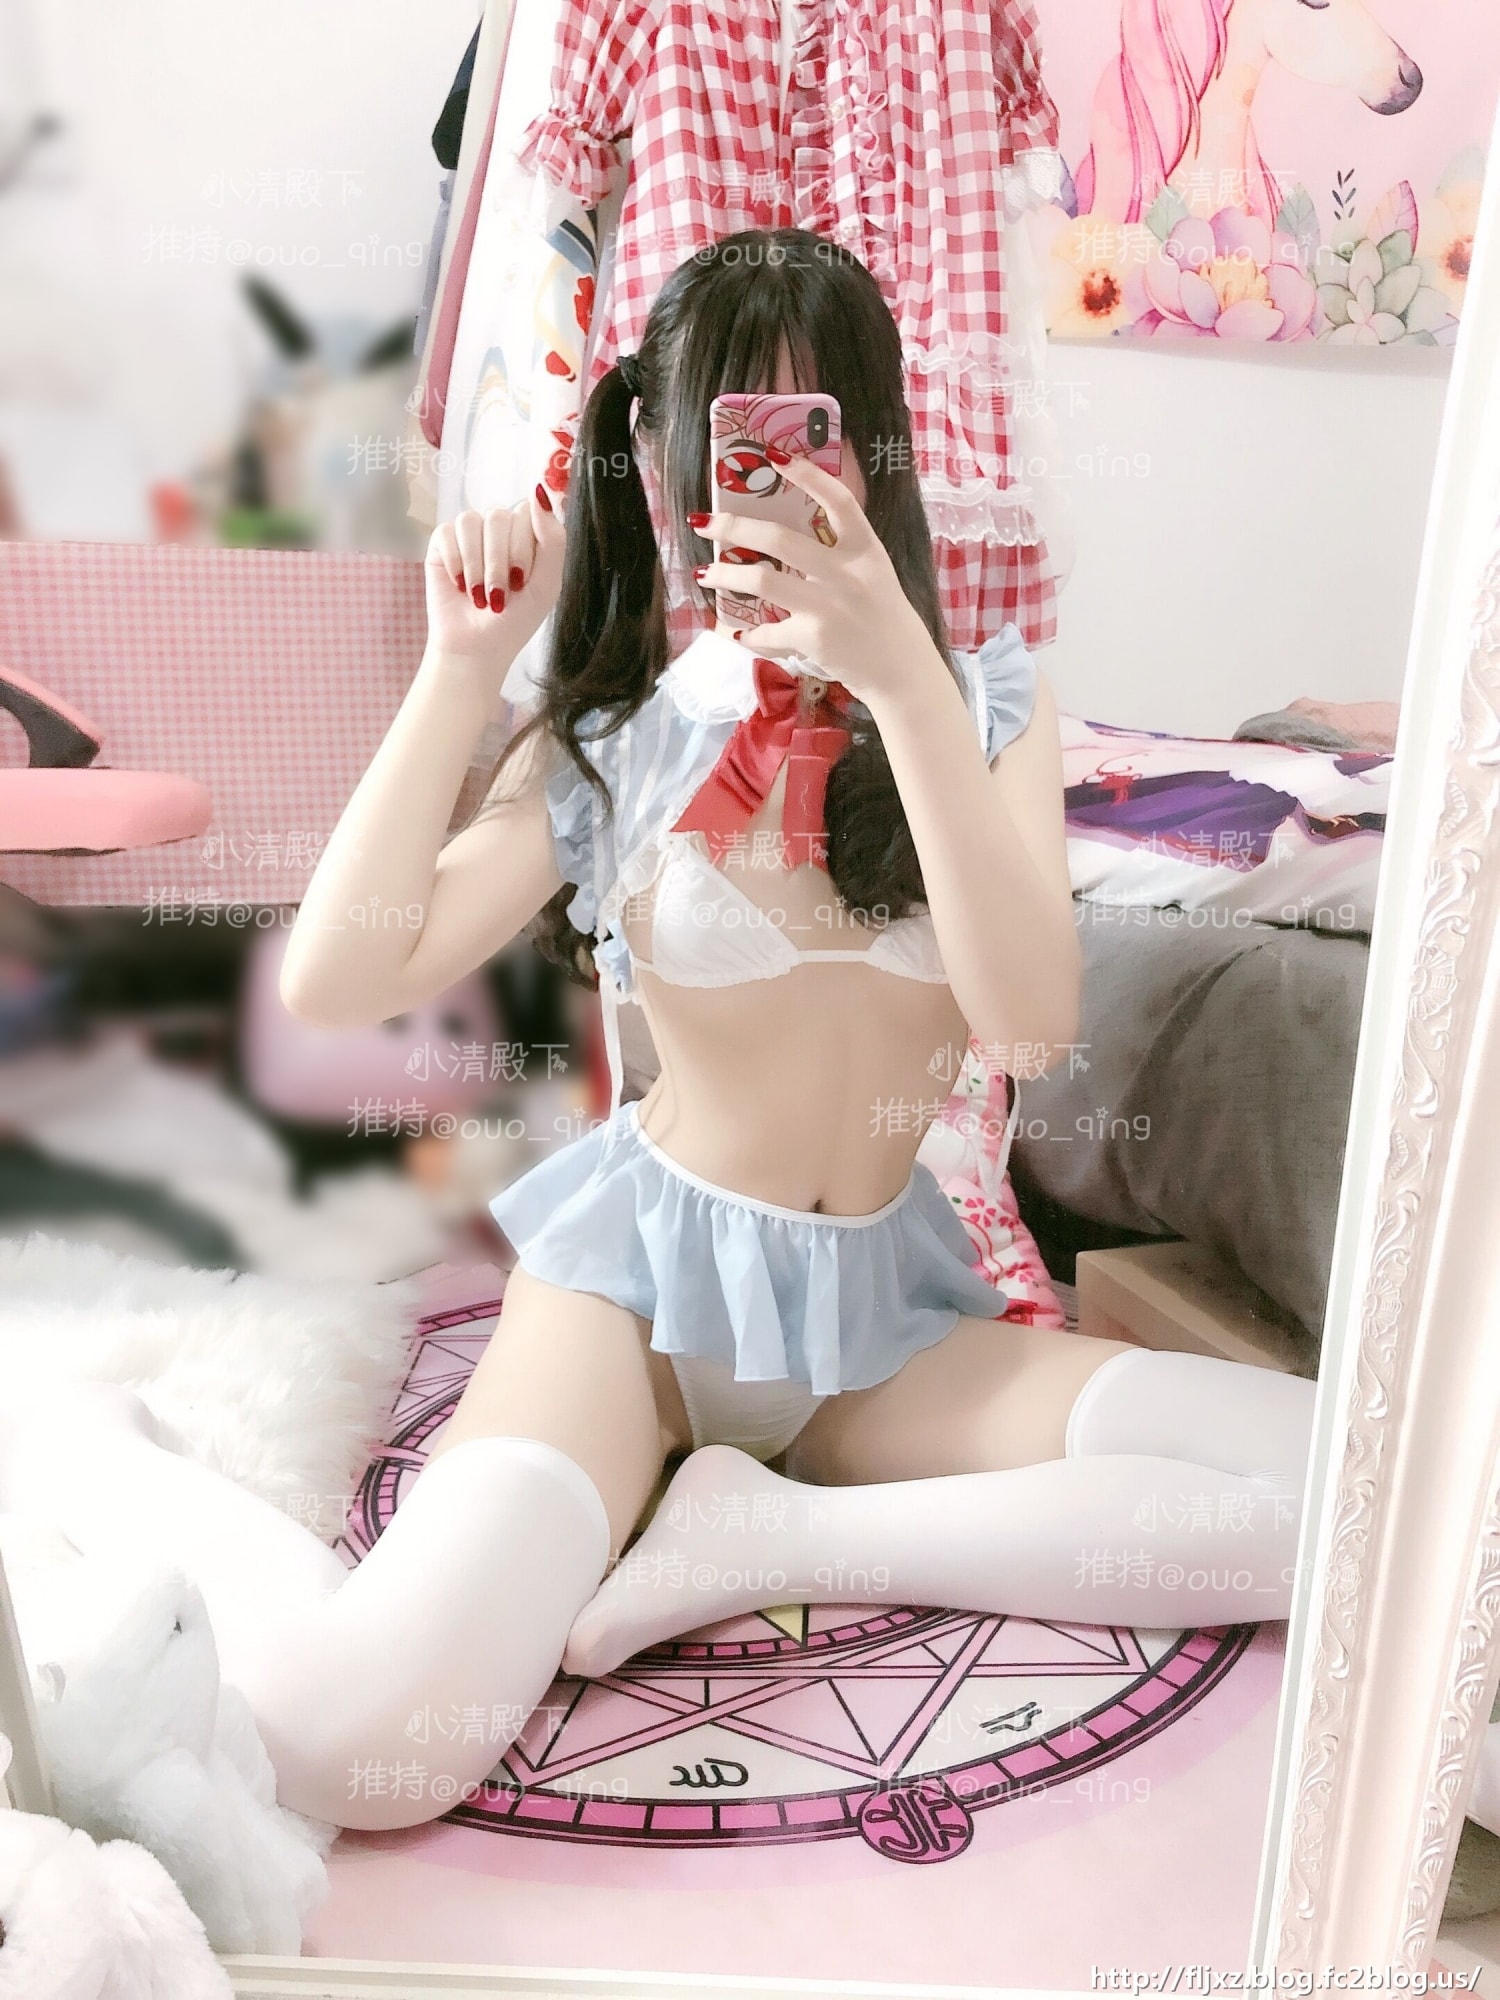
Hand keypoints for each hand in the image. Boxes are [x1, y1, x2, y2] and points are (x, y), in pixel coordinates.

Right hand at [423, 485, 564, 683]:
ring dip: (476, 565)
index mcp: (528, 534)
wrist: (477, 649)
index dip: (521, 546)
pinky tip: (459, 585)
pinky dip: (455, 563)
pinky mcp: (442, 544)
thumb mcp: (547, 584)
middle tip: (498, 596)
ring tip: (478, 595)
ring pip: (471, 521)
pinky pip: (446, 532)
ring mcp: (470, 534)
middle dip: (499, 561)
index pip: (526, 511)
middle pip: (498, 516)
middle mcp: (499, 529)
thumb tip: (540, 492)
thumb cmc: (515, 620)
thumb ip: (553, 539)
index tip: (520, 580)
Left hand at [691, 454, 942, 707]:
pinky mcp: (813, 638)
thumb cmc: (884, 619)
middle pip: (779, 539)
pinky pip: (767, 631)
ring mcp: (828, 606)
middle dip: (734, 527)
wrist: (902, 671)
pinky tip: (738, 633)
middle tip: (705, 523)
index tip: (775, 457)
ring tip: (706, 574)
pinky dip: (748, 634)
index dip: (808, 476)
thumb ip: (841, 553)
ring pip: (762, 579)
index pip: (839, 501)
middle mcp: (846, 573)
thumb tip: (785, 539)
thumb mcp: (874, 574)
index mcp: (866, 550)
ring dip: (725, 575)